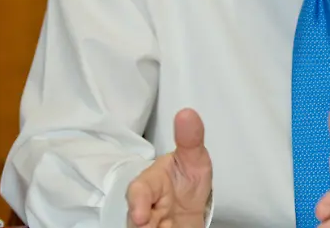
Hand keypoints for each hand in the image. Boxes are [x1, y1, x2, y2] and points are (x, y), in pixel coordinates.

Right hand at [127, 108, 212, 227]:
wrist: (190, 209)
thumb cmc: (186, 180)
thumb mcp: (195, 159)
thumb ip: (190, 139)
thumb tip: (187, 113)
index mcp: (150, 183)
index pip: (138, 190)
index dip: (137, 202)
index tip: (140, 217)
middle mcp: (143, 206)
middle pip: (134, 219)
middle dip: (141, 225)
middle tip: (146, 225)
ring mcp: (147, 223)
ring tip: (168, 227)